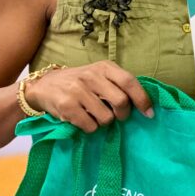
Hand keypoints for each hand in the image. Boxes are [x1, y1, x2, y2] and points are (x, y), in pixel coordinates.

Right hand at [24, 61, 153, 132]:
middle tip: (118, 116)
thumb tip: (144, 105)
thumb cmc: (80, 83)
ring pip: (106, 118)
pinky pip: (90, 126)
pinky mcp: (67, 106)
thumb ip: (118, 84)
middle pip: (121, 102)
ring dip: (104, 122)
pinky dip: (91, 128)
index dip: (142, 99)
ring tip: (94, 115)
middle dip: (123, 114)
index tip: (149, 113)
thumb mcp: (98, 75)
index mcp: (103, 67)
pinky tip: (83, 119)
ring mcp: (77, 91)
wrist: (44, 86)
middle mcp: (91, 76)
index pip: (129, 82)